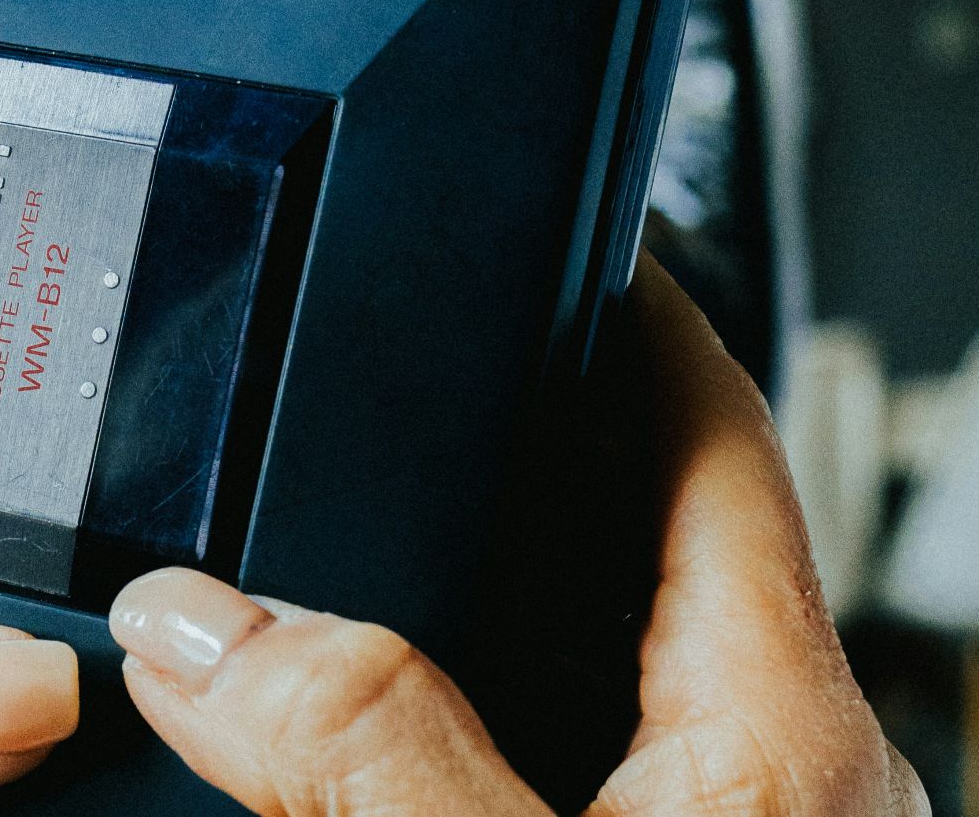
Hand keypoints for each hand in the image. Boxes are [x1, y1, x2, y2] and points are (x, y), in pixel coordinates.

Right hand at [106, 255, 930, 815]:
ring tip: (343, 543)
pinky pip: (566, 744)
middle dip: (516, 444)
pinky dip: (469, 702)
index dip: (634, 300)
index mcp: (777, 719)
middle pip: (646, 526)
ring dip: (477, 591)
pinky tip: (379, 737)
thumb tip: (201, 628)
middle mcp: (769, 761)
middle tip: (384, 381)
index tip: (553, 217)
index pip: (719, 430)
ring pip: (595, 647)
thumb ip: (372, 748)